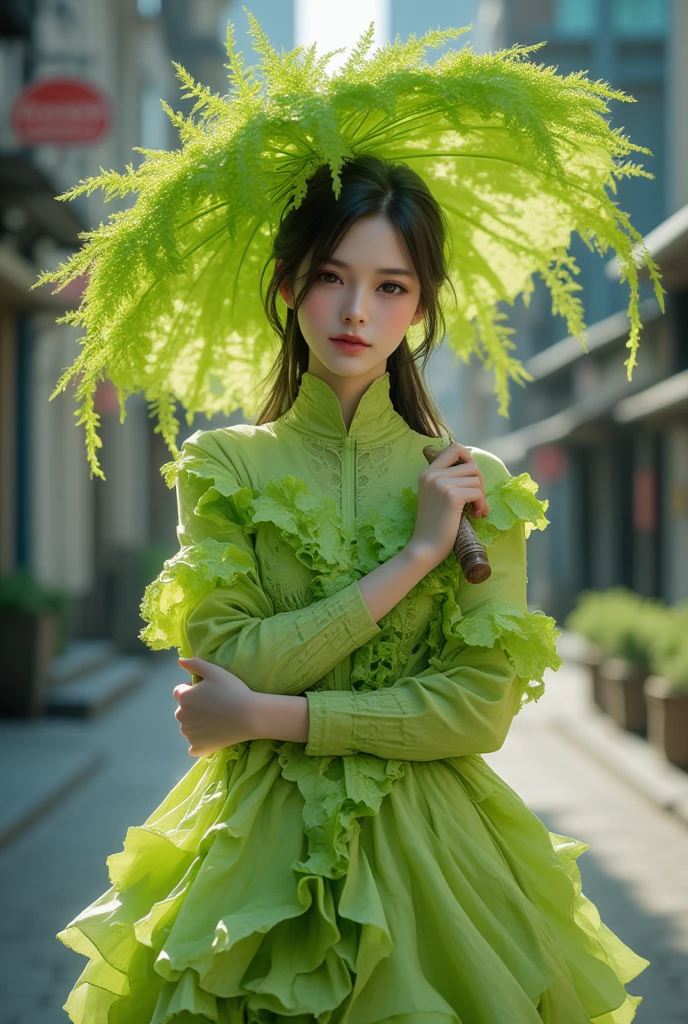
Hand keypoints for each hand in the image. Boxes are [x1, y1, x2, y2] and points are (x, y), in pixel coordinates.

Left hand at [173, 657, 256, 756]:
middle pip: (183, 709)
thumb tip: (180, 661)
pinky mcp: (198, 747)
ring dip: (196, 723)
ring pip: (188, 727)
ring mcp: (189, 734)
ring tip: (216, 719)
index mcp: (184, 697)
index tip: (209, 692)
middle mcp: (181, 716)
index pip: (180, 691)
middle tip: (214, 705)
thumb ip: (195, 664)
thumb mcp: (215, 671)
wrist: (249, 716)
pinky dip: (200, 742)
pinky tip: (212, 736)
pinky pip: (193, 745)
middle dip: (193, 707)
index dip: (193, 690)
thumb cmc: (232, 690)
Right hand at [407, 441, 488, 568]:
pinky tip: (476, 515)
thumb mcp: (435, 496)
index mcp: (428, 472)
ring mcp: (440, 484)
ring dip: (482, 497)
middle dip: (480, 483)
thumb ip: (447, 480)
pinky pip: (477, 493)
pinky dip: (482, 504)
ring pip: (476, 480)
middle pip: (471, 465)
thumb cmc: (434, 526)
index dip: (469, 459)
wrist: (425, 547)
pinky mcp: (451, 496)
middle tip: (478, 501)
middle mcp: (432, 474)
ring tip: (476, 511)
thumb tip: (474, 469)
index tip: (472, 478)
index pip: (454, 448)